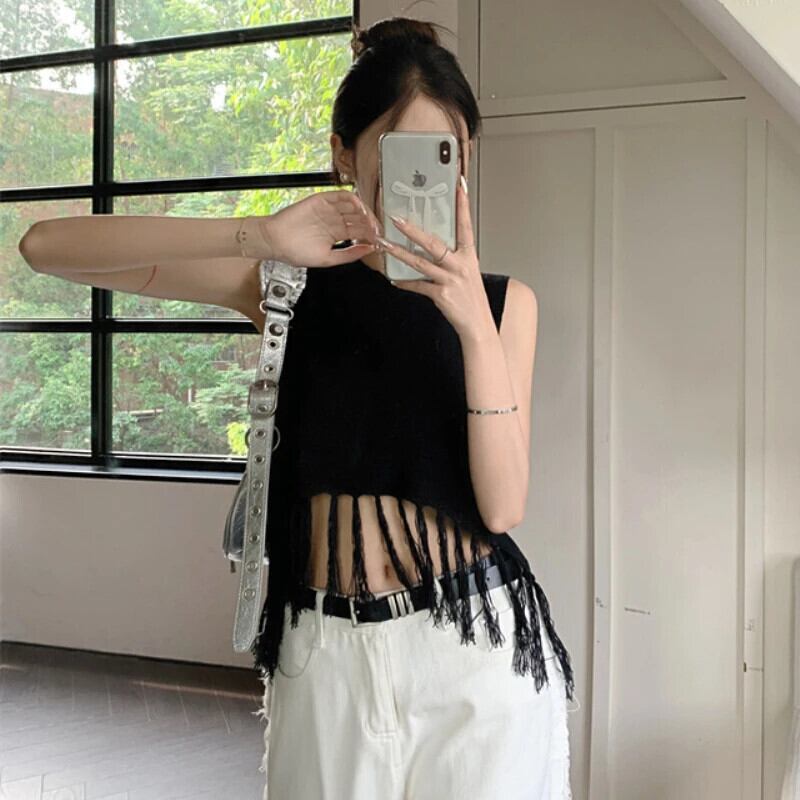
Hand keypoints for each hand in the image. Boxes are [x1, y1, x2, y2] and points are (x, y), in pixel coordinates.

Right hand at [256, 190, 381, 267]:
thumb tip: (369, 250)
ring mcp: (330, 209)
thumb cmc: (296, 252)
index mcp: (337, 234)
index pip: (359, 232)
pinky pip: (342, 196)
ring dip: (366, 214)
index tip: (381, 243)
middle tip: (379, 233)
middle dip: (371, 226)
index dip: (371, 237)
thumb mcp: (328, 258)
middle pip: (359, 219)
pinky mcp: (322, 200)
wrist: (275, 242)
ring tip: (372, 224)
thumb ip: (349, 254)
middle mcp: (335, 220)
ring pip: (354, 207)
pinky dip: (354, 201)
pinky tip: (361, 211)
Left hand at [377, 178, 495, 338]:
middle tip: (397, 219)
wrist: (478, 324)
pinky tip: (394, 279)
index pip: (465, 226)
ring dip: (399, 253)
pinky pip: (418, 286)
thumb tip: (434, 245)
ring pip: (420, 263)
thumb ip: (453, 258)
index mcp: (468, 257)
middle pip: (434, 243)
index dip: (462, 206)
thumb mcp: (468, 273)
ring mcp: (450, 280)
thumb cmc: (472, 299)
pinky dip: (405, 282)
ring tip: (385, 244)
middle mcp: (460, 266)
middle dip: (413, 230)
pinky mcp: (441, 295)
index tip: (458, 186)